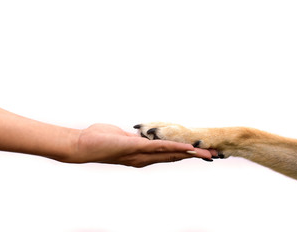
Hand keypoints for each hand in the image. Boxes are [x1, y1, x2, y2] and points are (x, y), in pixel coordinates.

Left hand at [66, 123, 214, 166]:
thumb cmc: (101, 140)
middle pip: (175, 157)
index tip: (201, 153)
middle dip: (194, 156)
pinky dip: (174, 148)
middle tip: (213, 156)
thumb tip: (143, 136)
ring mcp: (141, 154)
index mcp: (143, 155)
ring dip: (190, 153)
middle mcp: (144, 158)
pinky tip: (187, 148)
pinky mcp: (136, 147)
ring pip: (171, 154)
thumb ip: (135, 139)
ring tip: (207, 154)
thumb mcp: (123, 138)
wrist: (84, 145)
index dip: (186, 154)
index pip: (169, 155)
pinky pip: (159, 147)